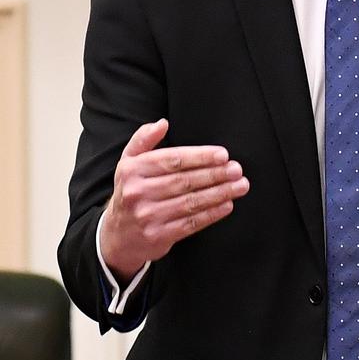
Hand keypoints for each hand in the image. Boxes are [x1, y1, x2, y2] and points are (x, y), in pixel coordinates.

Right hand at [100, 119, 249, 283]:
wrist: (117, 236)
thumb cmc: (130, 191)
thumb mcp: (128, 162)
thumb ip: (143, 139)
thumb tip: (162, 123)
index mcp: (132, 170)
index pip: (172, 160)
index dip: (200, 157)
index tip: (223, 155)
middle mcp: (138, 193)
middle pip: (184, 181)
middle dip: (215, 174)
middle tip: (237, 169)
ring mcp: (148, 216)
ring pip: (191, 202)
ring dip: (219, 193)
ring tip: (239, 186)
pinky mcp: (158, 236)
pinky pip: (191, 223)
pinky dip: (212, 214)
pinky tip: (227, 205)